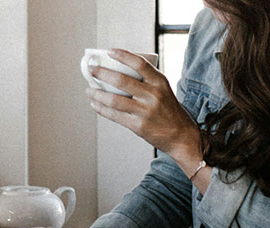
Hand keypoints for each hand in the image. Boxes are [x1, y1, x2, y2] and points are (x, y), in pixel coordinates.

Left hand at [86, 49, 200, 157]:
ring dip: (97, 93)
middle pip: (121, 80)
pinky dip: (101, 109)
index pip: (139, 63)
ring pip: (114, 99)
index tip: (109, 51)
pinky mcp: (138, 126)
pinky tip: (94, 104)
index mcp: (159, 82)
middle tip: (91, 69)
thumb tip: (119, 70)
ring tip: (89, 89)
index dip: (123, 55)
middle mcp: (152, 95)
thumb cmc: (169, 110)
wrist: (181, 135)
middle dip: (102, 73)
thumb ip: (147, 80)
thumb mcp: (163, 90)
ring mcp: (144, 111)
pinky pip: (114, 115)